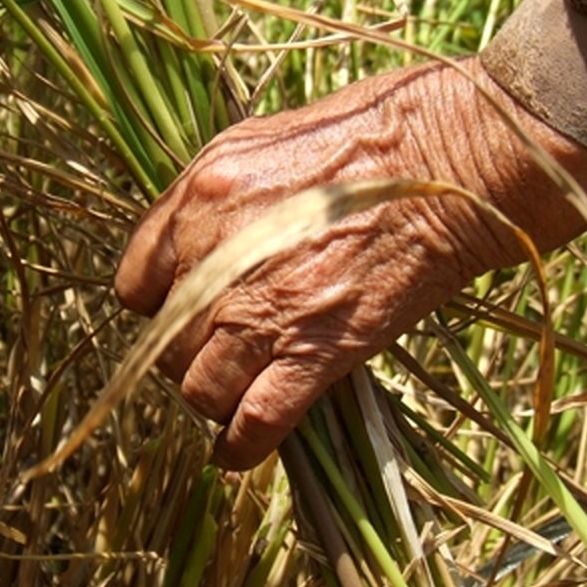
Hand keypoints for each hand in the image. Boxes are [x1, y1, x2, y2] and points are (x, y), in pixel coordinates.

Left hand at [115, 56, 586, 469]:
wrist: (451, 162)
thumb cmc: (372, 135)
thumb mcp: (266, 141)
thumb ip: (217, 199)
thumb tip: (198, 241)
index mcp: (199, 197)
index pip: (136, 285)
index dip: (162, 305)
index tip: (188, 309)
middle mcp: (212, 256)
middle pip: (166, 342)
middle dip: (191, 353)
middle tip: (226, 349)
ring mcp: (261, 308)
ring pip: (196, 389)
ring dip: (213, 398)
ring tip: (237, 392)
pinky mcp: (313, 351)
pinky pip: (251, 424)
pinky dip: (239, 447)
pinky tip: (239, 451)